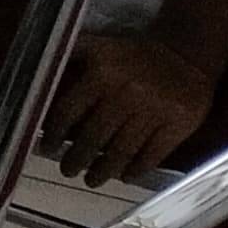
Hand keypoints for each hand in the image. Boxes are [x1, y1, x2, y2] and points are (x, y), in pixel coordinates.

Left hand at [41, 32, 217, 186]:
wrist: (187, 55)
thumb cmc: (135, 55)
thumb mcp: (99, 46)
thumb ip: (70, 57)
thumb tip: (40, 77)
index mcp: (101, 73)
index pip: (69, 110)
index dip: (55, 133)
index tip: (48, 147)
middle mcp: (126, 94)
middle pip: (93, 136)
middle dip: (77, 159)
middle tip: (68, 170)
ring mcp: (153, 111)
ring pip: (121, 150)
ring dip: (103, 170)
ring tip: (92, 180)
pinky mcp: (177, 125)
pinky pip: (152, 154)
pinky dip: (136, 169)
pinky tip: (125, 176)